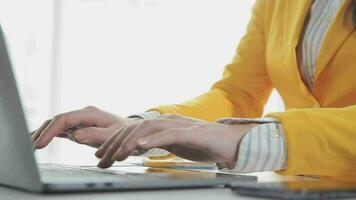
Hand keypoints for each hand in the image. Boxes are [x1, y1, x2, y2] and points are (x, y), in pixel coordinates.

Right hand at [32, 106, 137, 148]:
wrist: (131, 131)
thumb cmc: (124, 134)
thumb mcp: (113, 135)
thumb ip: (95, 135)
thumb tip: (75, 135)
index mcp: (90, 113)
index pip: (64, 119)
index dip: (50, 131)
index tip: (41, 144)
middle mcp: (83, 114)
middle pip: (57, 120)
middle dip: (43, 132)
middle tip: (31, 147)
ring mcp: (79, 119)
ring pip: (56, 123)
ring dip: (43, 132)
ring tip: (30, 145)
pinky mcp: (78, 126)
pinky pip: (60, 128)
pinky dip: (49, 133)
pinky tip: (37, 139)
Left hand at [95, 114, 257, 167]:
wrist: (232, 142)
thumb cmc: (204, 144)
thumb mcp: (175, 144)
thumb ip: (158, 143)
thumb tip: (138, 148)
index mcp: (163, 125)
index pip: (133, 130)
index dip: (115, 142)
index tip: (102, 156)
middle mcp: (169, 122)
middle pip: (136, 127)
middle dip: (116, 143)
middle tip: (103, 159)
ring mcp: (180, 126)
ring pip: (149, 128)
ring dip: (131, 141)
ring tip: (118, 154)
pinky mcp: (192, 133)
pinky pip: (170, 134)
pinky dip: (155, 139)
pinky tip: (142, 146)